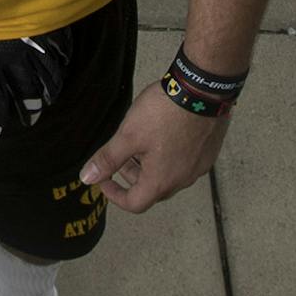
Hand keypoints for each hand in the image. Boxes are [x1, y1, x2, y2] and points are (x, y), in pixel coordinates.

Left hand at [78, 79, 230, 212]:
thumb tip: (87, 178)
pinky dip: (170, 157)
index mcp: (161, 182)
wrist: (200, 91)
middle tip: (122, 155)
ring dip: (151, 166)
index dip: (114, 195)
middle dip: (132, 176)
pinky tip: (165, 134)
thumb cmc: (164, 113)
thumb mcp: (128, 135)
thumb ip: (107, 159)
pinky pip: (185, 163)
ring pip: (169, 176)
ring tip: (142, 141)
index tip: (105, 179)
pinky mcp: (208, 152)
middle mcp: (182, 180)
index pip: (134, 203)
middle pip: (152, 189)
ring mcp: (198, 167)